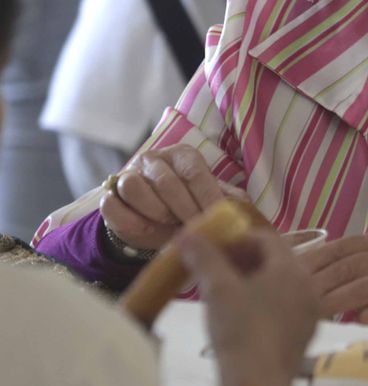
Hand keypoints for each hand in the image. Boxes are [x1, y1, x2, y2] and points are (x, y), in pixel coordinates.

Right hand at [101, 145, 231, 251]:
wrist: (153, 222)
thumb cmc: (188, 206)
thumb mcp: (209, 199)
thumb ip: (227, 199)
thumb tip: (242, 207)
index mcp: (182, 155)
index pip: (194, 172)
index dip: (206, 196)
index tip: (215, 216)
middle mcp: (153, 159)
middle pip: (166, 181)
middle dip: (183, 208)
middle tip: (194, 226)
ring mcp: (127, 175)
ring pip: (133, 187)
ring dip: (155, 210)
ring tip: (170, 224)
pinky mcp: (107, 196)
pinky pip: (112, 205)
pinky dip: (130, 221)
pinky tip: (147, 230)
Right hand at [179, 228, 318, 385]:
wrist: (259, 385)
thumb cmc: (239, 331)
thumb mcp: (217, 290)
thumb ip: (204, 258)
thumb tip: (187, 235)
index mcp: (292, 269)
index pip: (267, 238)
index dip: (237, 239)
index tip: (213, 249)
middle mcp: (309, 286)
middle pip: (275, 261)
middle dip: (243, 260)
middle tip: (214, 270)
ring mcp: (310, 312)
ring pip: (280, 285)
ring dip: (252, 282)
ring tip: (222, 293)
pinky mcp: (304, 334)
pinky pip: (285, 306)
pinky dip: (263, 302)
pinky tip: (239, 317)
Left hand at [299, 235, 367, 335]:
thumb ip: (353, 264)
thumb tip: (302, 274)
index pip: (342, 247)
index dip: (314, 259)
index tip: (288, 274)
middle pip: (348, 267)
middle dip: (317, 284)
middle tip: (291, 300)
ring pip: (364, 286)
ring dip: (334, 302)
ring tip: (312, 314)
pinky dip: (366, 316)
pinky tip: (350, 323)